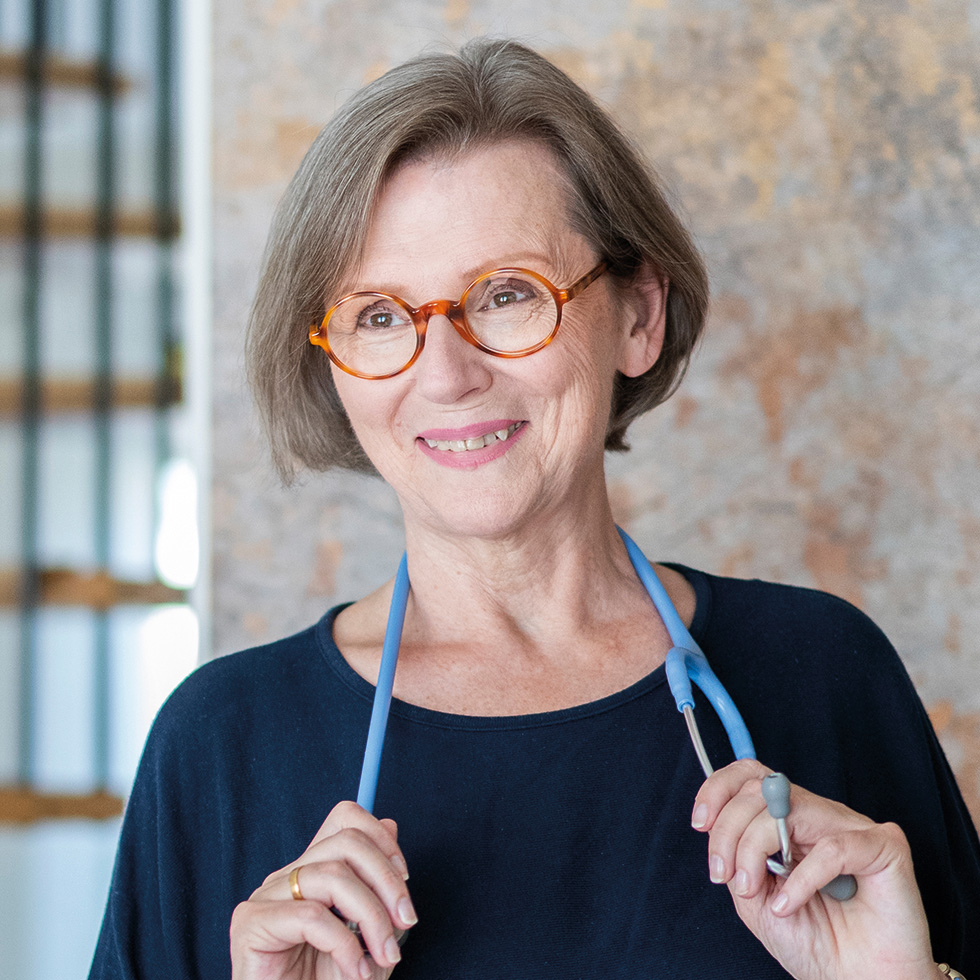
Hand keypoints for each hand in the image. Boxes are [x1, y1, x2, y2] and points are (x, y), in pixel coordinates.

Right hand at [230, 801, 416, 979]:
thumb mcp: (369, 931)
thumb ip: (376, 883)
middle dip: (387, 880)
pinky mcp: (250, 925)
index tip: (405, 877)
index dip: (380, 837)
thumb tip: (389, 824)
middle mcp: (287, 876)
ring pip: (333, 876)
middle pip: (346, 842)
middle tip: (406, 921)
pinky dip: (344, 944)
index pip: (345, 818)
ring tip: (384, 956)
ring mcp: (265, 898)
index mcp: (311, 871)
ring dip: (372, 916)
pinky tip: (355, 970)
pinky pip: (310, 917)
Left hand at [691, 760, 938, 979]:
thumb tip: (718, 828)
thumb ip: (737, 857)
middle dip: (729, 830)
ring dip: (755, 846)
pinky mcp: (885, 847)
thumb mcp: (755, 898)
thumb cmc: (815, 943)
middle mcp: (820, 816)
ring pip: (791, 808)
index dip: (720, 789)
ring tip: (752, 887)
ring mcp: (853, 827)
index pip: (752, 776)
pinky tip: (789, 904)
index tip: (700, 824)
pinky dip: (801, 877)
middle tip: (724, 873)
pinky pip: (833, 848)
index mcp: (790, 822)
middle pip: (762, 788)